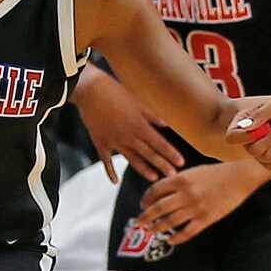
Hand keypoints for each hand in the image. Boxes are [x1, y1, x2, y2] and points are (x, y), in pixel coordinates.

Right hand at [75, 68, 188, 182]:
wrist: (90, 90)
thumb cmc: (115, 91)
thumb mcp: (136, 101)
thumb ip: (151, 115)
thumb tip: (167, 125)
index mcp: (139, 125)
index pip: (159, 143)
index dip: (171, 153)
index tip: (181, 162)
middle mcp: (128, 136)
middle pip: (148, 154)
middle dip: (162, 165)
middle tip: (173, 175)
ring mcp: (114, 142)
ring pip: (131, 159)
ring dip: (143, 169)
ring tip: (154, 177)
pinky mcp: (100, 142)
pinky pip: (106, 161)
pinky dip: (110, 171)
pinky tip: (115, 181)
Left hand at [134, 160, 264, 248]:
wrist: (239, 178)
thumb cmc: (216, 173)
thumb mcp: (193, 172)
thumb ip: (178, 182)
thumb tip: (162, 192)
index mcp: (180, 179)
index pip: (155, 190)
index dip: (146, 199)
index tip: (142, 204)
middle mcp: (185, 194)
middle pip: (158, 208)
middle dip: (145, 217)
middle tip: (138, 223)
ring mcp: (195, 207)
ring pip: (170, 222)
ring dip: (158, 228)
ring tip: (151, 231)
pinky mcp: (206, 218)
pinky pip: (187, 231)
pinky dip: (177, 237)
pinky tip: (170, 239)